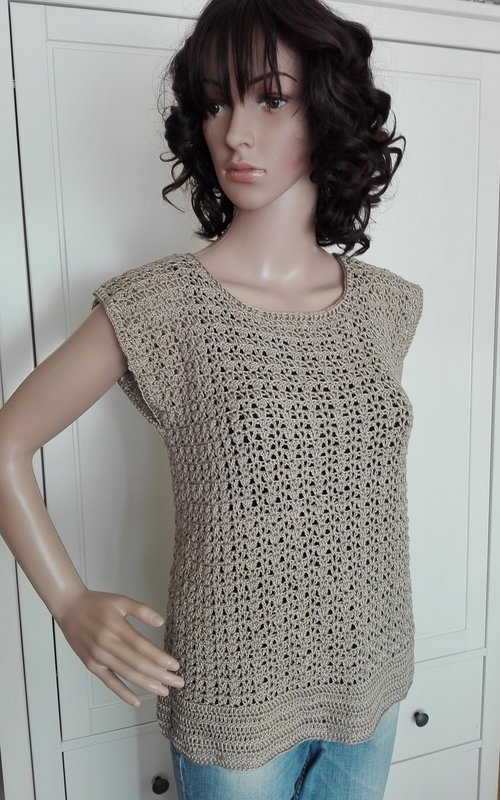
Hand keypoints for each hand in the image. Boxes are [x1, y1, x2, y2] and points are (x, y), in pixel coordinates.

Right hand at [54, 589, 183, 706]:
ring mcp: (98, 657)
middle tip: (178, 683)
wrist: (69, 608)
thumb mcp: (121, 600)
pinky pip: (109, 682)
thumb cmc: (98, 603)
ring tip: (164, 691)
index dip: (160, 658)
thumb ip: (142, 610)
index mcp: (116, 627)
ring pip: (126, 674)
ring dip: (146, 685)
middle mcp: (107, 644)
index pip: (142, 647)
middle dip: (160, 675)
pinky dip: (122, 693)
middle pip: (137, 664)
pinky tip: (136, 701)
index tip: (176, 666)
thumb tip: (161, 622)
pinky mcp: (91, 665)